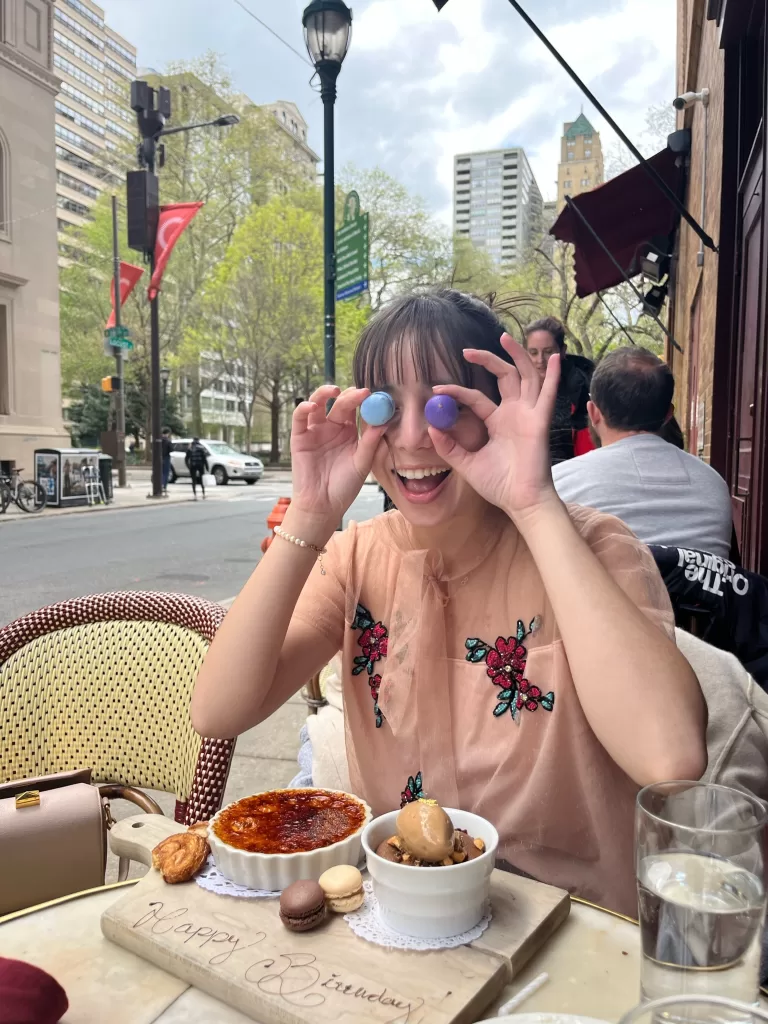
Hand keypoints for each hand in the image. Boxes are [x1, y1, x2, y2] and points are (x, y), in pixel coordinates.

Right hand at [289, 384, 384, 529]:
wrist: (323, 506)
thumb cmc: (344, 486)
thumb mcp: (362, 464)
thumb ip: (370, 443)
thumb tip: (384, 422)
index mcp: (348, 432)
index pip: (356, 409)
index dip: (364, 401)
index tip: (376, 395)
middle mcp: (332, 428)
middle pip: (339, 404)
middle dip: (350, 396)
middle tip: (362, 392)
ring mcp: (315, 431)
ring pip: (317, 404)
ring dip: (324, 393)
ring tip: (335, 390)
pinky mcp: (299, 437)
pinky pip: (299, 418)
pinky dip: (303, 408)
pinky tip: (313, 406)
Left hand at [429, 334, 560, 524]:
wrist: (520, 501)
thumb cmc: (498, 485)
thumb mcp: (467, 463)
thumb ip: (450, 446)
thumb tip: (431, 428)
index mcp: (498, 422)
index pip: (476, 398)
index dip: (457, 391)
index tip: (437, 389)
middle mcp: (514, 414)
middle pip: (504, 377)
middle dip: (487, 360)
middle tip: (466, 350)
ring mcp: (528, 415)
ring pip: (525, 376)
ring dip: (517, 355)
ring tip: (504, 337)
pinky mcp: (540, 421)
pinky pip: (548, 395)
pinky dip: (553, 376)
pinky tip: (555, 359)